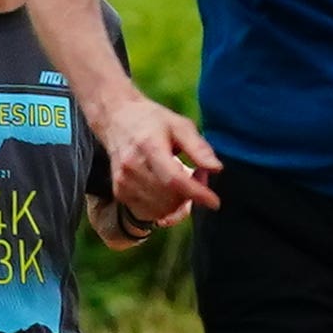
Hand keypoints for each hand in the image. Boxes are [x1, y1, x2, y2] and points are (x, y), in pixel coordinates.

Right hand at [103, 95, 221, 225]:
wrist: (116, 119)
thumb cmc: (152, 121)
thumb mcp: (180, 125)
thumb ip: (198, 148)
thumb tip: (217, 169)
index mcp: (149, 147)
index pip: (173, 179)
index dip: (196, 193)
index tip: (214, 202)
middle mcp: (132, 168)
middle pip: (169, 198)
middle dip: (191, 193)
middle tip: (197, 173)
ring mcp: (123, 183)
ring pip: (161, 209)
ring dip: (179, 202)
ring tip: (182, 179)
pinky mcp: (120, 193)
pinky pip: (150, 212)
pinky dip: (165, 207)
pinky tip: (168, 190)